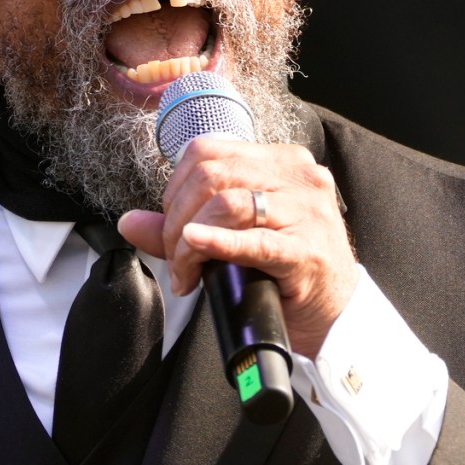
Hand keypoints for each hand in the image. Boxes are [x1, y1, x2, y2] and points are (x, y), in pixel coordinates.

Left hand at [117, 133, 357, 354]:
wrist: (334, 311)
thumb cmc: (283, 270)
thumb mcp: (234, 236)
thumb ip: (183, 226)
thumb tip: (129, 222)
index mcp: (279, 162)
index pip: (207, 152)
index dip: (175, 188)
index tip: (173, 228)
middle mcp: (296, 176)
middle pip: (211, 175)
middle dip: (177, 218)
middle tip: (176, 259)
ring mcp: (306, 211)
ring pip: (228, 202)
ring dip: (190, 241)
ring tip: (188, 274)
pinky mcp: (307, 250)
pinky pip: (256, 239)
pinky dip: (219, 241)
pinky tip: (197, 245)